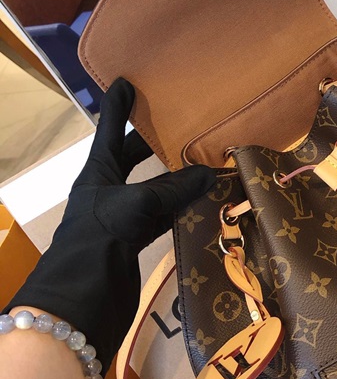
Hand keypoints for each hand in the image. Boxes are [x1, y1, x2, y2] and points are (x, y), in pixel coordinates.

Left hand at [5, 79, 215, 371]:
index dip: (118, 106)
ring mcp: (122, 216)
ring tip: (202, 159)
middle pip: (132, 157)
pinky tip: (201, 199)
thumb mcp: (137, 205)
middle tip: (180, 123)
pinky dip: (180, 206)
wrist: (82, 297)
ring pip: (152, 187)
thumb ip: (174, 189)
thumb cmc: (98, 238)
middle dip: (152, 141)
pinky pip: (162, 214)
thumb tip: (212, 174)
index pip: (109, 130)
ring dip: (174, 177)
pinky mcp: (134, 239)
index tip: (127, 81)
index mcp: (97, 172)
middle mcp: (108, 189)